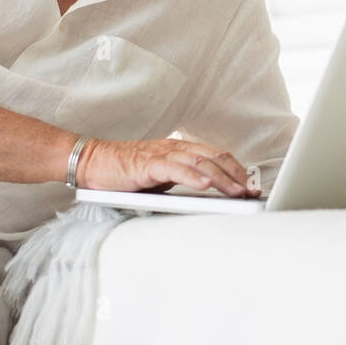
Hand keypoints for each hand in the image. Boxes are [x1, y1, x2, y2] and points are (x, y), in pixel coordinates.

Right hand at [74, 137, 259, 197]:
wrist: (92, 163)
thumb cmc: (126, 173)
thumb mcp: (162, 178)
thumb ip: (184, 181)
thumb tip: (212, 196)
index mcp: (181, 150)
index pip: (217, 156)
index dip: (237, 169)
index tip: (252, 185)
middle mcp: (174, 148)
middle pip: (214, 158)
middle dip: (237, 175)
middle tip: (251, 192)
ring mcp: (160, 155)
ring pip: (199, 163)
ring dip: (221, 178)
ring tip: (237, 192)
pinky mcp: (145, 165)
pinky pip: (173, 169)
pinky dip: (192, 177)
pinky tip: (205, 186)